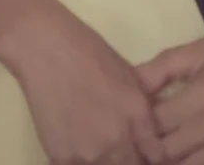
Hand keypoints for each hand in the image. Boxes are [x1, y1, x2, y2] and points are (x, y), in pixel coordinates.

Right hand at [0, 0, 163, 164]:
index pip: (155, 156)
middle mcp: (119, 140)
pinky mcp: (62, 159)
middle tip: (118, 145)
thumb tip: (151, 133)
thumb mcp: (129, 76)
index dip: (151, 156)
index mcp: (138, 116)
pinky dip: (80, 161)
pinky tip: (77, 145)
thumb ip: (142, 110)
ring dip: (104, 160)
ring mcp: (90, 154)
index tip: (144, 152)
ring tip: (95, 140)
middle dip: (129, 159)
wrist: (48, 50)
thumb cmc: (90, 52)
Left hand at [136, 15, 203, 163]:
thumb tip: (128, 84)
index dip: (138, 125)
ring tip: (167, 144)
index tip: (132, 119)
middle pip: (166, 155)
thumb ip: (161, 69)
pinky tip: (192, 151)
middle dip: (151, 146)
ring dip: (173, 159)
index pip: (154, 126)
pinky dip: (198, 163)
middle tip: (144, 136)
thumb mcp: (200, 49)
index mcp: (203, 97)